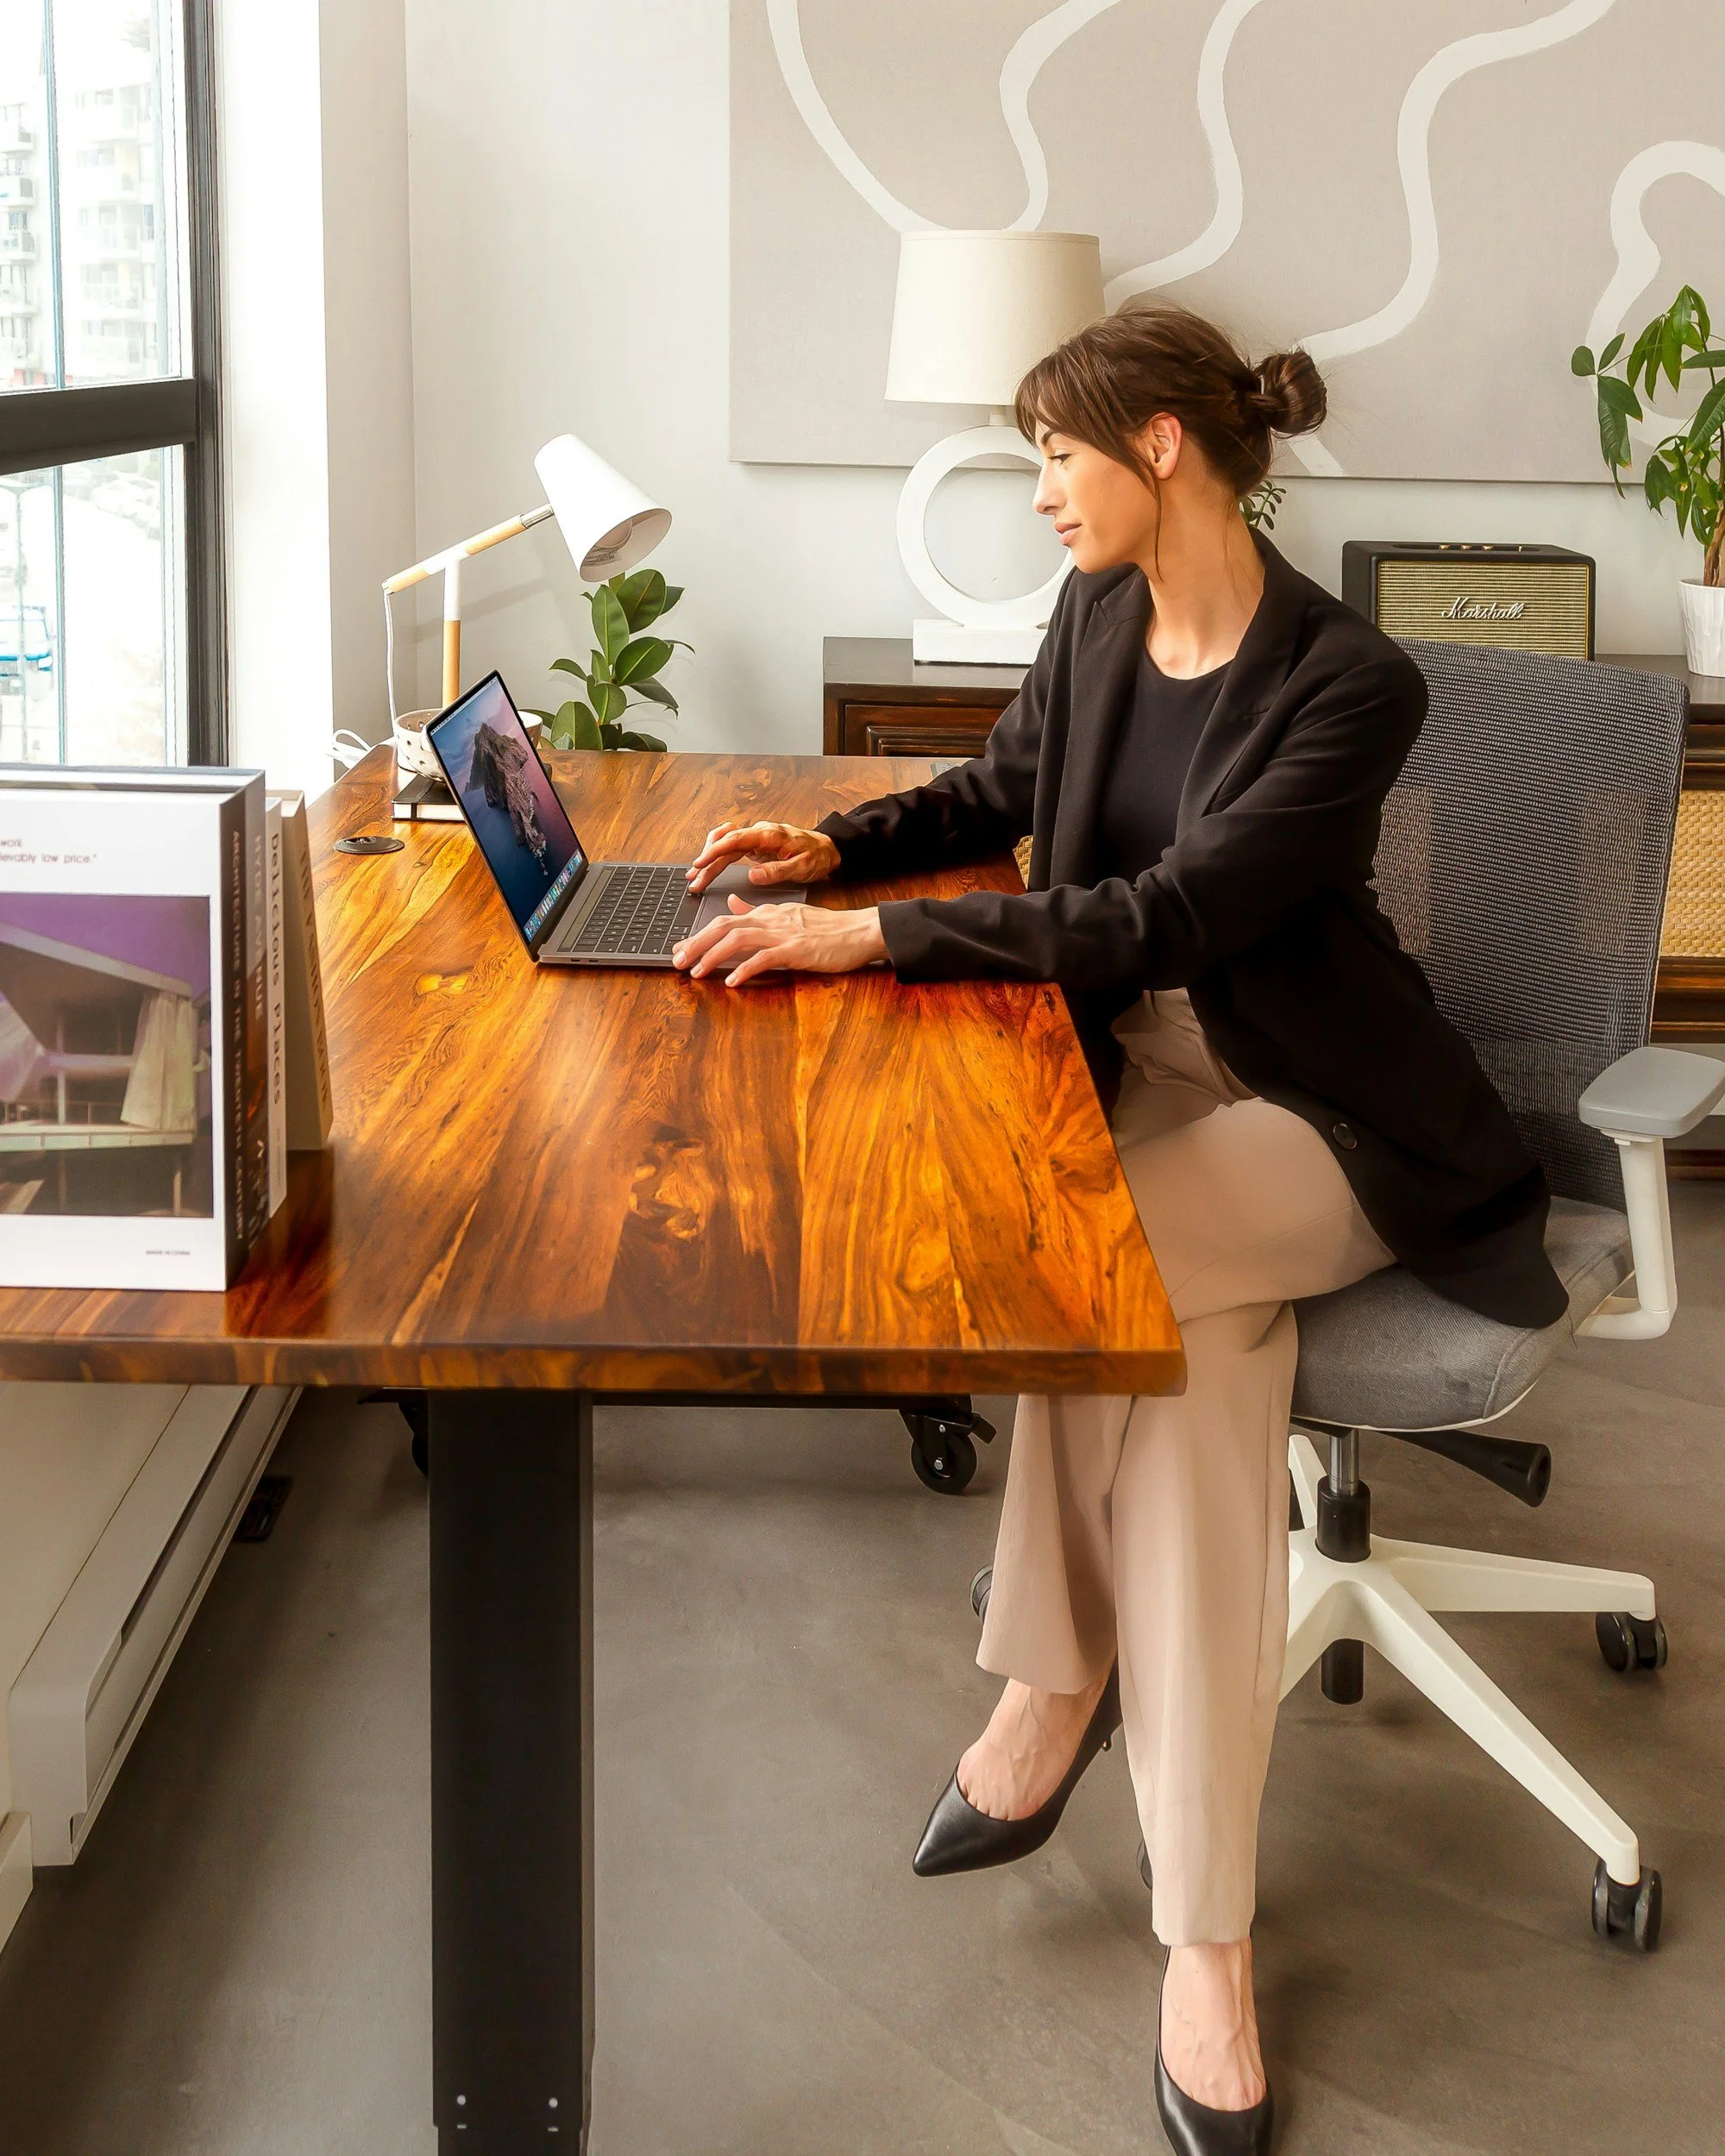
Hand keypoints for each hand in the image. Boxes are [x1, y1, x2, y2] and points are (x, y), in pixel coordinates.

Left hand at [673, 897, 885, 986]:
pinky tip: (732, 981)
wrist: (859, 931)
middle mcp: (770, 920)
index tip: (680, 949)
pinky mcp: (796, 949)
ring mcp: (783, 934)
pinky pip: (765, 958)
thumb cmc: (828, 929)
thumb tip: (734, 904)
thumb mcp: (788, 915)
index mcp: (767, 913)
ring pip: (738, 938)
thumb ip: (759, 911)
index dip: (699, 934)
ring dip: (713, 956)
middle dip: (696, 943)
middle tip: (677, 961)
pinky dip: (745, 969)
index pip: (726, 920)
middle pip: (724, 926)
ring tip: (697, 972)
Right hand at [685, 819, 840, 894]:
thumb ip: (777, 871)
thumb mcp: (802, 867)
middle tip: (694, 880)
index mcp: (769, 835)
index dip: (714, 851)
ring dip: (709, 860)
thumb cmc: (817, 856)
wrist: (828, 850)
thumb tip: (753, 875)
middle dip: (706, 861)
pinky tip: (708, 870)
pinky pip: (731, 851)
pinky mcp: (755, 847)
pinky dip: (718, 860)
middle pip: (724, 843)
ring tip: (696, 877)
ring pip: (725, 847)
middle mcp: (758, 833)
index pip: (735, 839)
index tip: (700, 863)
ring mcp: (755, 839)